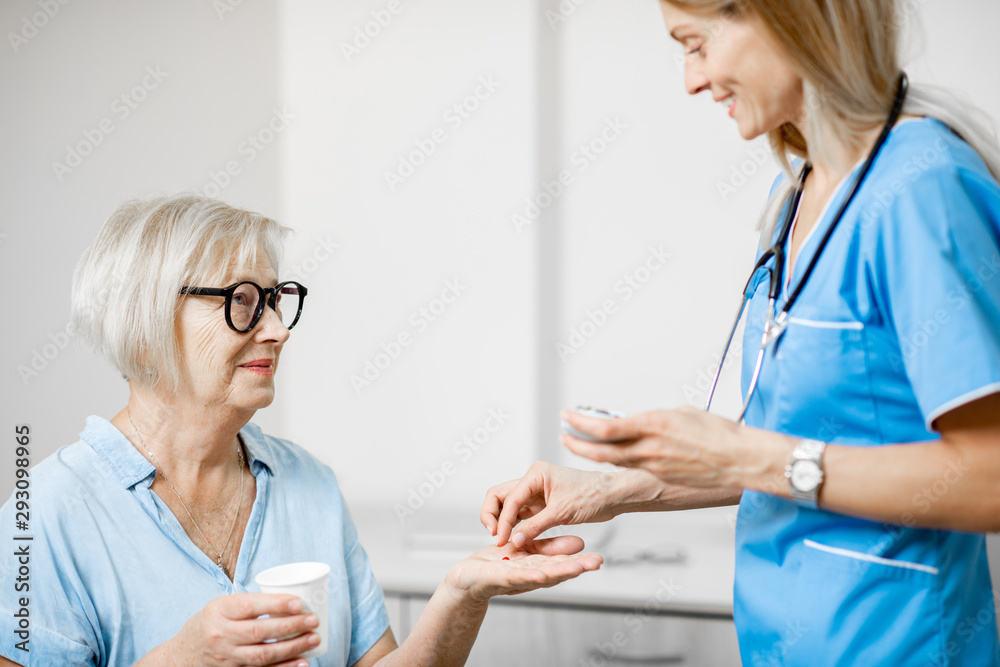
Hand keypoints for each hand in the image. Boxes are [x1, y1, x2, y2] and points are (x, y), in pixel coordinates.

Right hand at [166, 593, 319, 666]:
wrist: (182, 655)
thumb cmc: (209, 624)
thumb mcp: (221, 606)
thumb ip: (248, 604)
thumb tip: (290, 599)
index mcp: (219, 611)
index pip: (249, 605)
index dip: (276, 604)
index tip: (299, 603)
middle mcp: (221, 635)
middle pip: (259, 631)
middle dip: (290, 626)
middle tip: (313, 620)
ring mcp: (226, 657)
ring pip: (263, 654)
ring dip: (292, 648)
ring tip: (313, 639)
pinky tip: (302, 663)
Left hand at [445, 536, 602, 602]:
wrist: (469, 577)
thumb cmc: (498, 564)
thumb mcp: (529, 551)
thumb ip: (551, 547)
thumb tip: (579, 544)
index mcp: (538, 566)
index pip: (562, 565)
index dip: (581, 562)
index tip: (599, 559)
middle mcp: (530, 576)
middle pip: (556, 572)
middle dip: (576, 568)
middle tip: (596, 563)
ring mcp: (515, 578)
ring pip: (538, 575)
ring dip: (557, 573)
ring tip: (576, 569)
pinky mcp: (498, 578)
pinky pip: (513, 576)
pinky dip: (527, 576)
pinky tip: (539, 575)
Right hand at [481, 461, 623, 547]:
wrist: (612, 496)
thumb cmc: (592, 495)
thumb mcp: (562, 513)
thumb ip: (535, 526)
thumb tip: (514, 540)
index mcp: (536, 474)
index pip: (510, 498)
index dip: (503, 520)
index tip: (502, 539)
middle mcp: (533, 480)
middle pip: (501, 496)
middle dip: (495, 516)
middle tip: (495, 536)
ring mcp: (535, 492)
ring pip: (509, 506)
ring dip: (504, 522)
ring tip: (503, 540)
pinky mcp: (541, 504)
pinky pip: (521, 514)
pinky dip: (516, 525)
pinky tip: (514, 538)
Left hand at [559, 406, 748, 487]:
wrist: (740, 459)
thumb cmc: (718, 433)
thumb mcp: (680, 413)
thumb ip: (653, 419)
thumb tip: (637, 423)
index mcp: (653, 425)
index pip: (605, 428)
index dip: (581, 423)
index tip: (568, 416)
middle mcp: (650, 448)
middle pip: (601, 451)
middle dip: (577, 444)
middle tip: (563, 435)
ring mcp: (655, 466)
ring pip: (614, 462)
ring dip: (594, 453)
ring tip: (580, 444)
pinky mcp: (661, 478)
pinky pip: (632, 469)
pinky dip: (618, 461)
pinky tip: (612, 455)